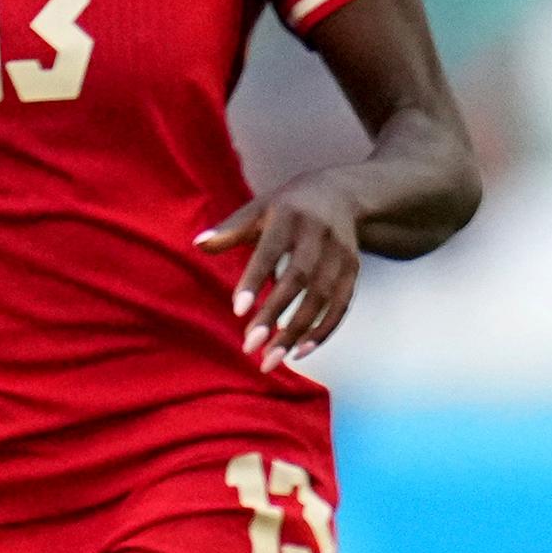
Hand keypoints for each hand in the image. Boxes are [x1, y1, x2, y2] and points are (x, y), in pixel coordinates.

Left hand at [198, 171, 367, 372]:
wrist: (342, 193)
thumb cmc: (288, 206)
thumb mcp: (258, 209)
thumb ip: (230, 229)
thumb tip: (197, 245)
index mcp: (290, 217)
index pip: (270, 252)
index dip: (256, 281)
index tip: (239, 311)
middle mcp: (318, 236)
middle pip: (298, 280)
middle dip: (275, 316)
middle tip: (251, 347)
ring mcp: (340, 255)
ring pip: (322, 299)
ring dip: (298, 332)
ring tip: (272, 359)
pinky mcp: (353, 271)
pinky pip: (341, 306)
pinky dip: (323, 331)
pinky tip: (300, 351)